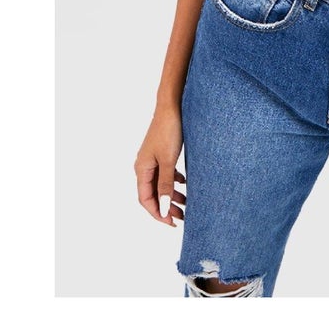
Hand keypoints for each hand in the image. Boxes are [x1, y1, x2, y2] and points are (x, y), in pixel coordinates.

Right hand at [134, 105, 186, 225]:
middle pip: (153, 194)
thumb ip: (166, 185)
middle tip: (183, 217)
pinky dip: (174, 181)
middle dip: (166, 207)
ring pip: (160, 184)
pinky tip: (185, 182)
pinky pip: (166, 173)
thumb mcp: (168, 160)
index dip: (158, 213)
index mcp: (141, 169)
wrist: (172, 106)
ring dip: (172, 194)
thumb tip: (164, 209)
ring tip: (187, 203)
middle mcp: (144, 165)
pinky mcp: (161, 152)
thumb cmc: (169, 131)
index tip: (172, 223)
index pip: (146, 200)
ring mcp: (153, 158)